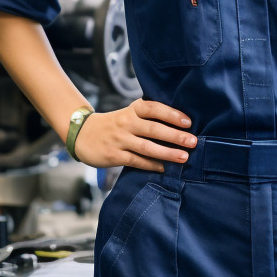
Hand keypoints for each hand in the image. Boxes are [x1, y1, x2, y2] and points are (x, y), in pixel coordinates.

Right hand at [72, 99, 195, 170]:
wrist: (82, 134)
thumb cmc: (115, 124)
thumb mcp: (129, 114)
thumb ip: (149, 116)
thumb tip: (180, 124)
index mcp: (133, 110)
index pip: (154, 108)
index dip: (172, 114)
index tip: (188, 122)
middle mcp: (126, 123)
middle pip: (154, 129)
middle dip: (175, 136)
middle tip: (193, 141)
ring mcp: (120, 140)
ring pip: (147, 147)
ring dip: (167, 153)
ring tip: (184, 157)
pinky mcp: (114, 155)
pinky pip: (136, 161)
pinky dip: (151, 165)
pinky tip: (164, 168)